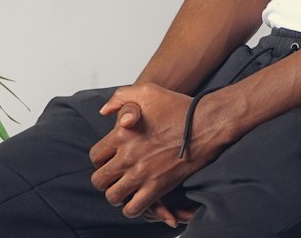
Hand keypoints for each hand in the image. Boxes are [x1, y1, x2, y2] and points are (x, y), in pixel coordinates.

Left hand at [103, 102, 193, 229]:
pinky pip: (133, 209)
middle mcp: (128, 155)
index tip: (109, 160)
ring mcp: (142, 173)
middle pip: (99, 180)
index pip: (95, 156)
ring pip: (113, 197)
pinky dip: (132, 208)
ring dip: (116, 195)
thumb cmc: (177, 106)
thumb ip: (120, 97)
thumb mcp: (146, 91)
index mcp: (122, 133)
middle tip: (114, 176)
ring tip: (124, 188)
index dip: (100, 160)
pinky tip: (137, 199)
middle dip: (104, 180)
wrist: (205, 123)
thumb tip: (103, 111)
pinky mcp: (157, 187)